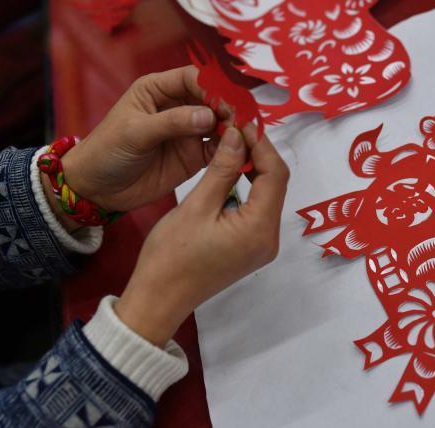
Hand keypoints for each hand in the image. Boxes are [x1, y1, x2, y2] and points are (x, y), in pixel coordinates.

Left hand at [56, 66, 229, 212]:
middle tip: (243, 122)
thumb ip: (171, 123)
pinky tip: (237, 154)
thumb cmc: (106, 152)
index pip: (193, 79)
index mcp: (158, 90)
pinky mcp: (194, 156)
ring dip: (233, 130)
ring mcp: (188, 133)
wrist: (97, 189)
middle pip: (213, 101)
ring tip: (244, 138)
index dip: (213, 87)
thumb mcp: (135, 133)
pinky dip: (230, 151)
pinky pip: (218, 150)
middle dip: (229, 109)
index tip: (227, 102)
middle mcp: (177, 107)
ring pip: (220, 125)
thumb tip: (208, 115)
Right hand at [114, 126, 288, 345]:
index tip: (242, 121)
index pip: (275, 174)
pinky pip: (258, 210)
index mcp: (260, 228)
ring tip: (231, 144)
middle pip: (276, 184)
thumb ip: (223, 168)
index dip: (261, 144)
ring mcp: (263, 246)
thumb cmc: (171, 255)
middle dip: (259, 154)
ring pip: (268, 196)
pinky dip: (248, 189)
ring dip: (253, 169)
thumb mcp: (196, 206)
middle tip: (236, 128)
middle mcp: (270, 238)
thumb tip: (239, 134)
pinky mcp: (252, 248)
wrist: (158, 299)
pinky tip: (231, 172)